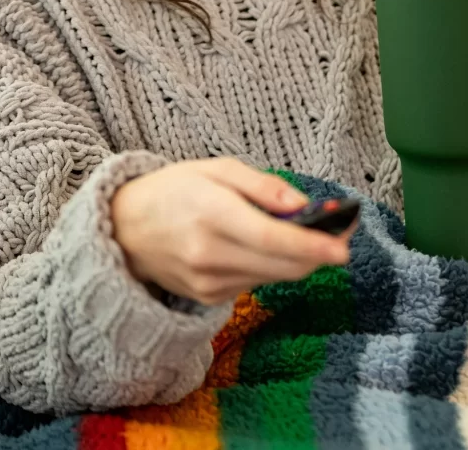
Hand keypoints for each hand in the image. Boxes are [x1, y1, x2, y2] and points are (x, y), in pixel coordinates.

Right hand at [110, 158, 355, 304]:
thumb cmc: (174, 190)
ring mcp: (208, 281)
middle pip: (282, 265)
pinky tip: (268, 246)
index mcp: (211, 212)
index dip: (311, 245)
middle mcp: (209, 253)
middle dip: (319, 252)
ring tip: (312, 233)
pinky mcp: (209, 298)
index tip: (343, 247)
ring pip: (275, 277)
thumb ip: (262, 186)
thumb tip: (303, 206)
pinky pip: (256, 283)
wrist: (125, 229)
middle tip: (343, 231)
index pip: (270, 237)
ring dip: (300, 260)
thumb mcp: (215, 169)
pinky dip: (273, 266)